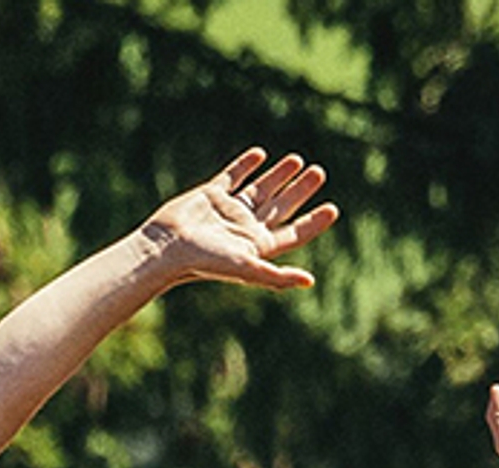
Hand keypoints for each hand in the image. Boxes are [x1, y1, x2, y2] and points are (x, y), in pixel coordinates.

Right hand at [142, 149, 336, 292]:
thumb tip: (309, 281)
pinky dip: (246, 165)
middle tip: (319, 172)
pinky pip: (233, 175)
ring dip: (279, 175)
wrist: (166, 248)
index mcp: (257, 246)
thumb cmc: (205, 263)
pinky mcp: (210, 195)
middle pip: (281, 207)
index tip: (332, 209)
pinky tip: (260, 154)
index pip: (293, 232)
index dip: (313, 222)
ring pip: (260, 189)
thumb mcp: (246, 267)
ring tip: (297, 159)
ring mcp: (228, 210)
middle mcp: (245, 228)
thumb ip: (277, 276)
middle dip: (300, 190)